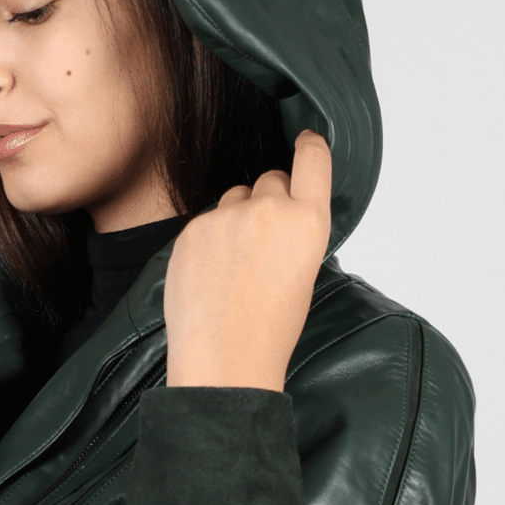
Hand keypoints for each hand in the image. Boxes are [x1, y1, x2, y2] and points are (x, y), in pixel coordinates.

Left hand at [163, 133, 332, 389]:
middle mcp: (269, 210)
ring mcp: (226, 217)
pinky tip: (212, 275)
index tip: (305, 141)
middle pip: (271, 180)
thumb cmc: (269, 330)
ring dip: (237, 218)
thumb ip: (295, 232)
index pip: (313, 158)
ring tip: (235, 268)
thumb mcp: (303, 274)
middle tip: (263, 246)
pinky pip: (206, 221)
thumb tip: (281, 216)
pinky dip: (209, 241)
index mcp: (307, 221)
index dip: (309, 147)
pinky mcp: (192, 230)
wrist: (225, 363)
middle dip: (269, 202)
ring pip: (235, 198)